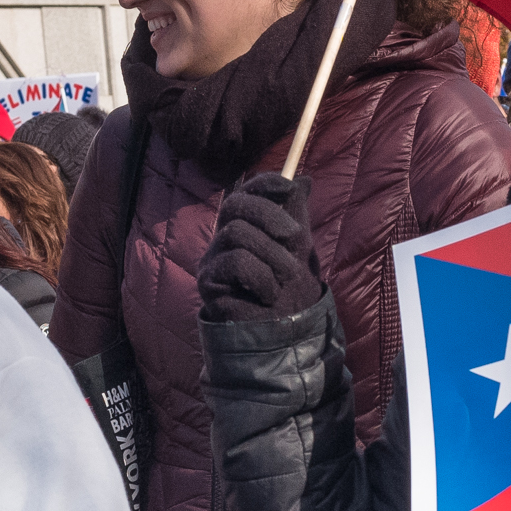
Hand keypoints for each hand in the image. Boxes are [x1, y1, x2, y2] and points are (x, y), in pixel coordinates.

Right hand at [198, 174, 324, 323]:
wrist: (284, 331)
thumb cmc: (291, 290)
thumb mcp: (299, 247)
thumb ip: (297, 214)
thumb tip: (303, 179)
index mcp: (246, 225)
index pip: (247, 191)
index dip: (266, 184)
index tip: (290, 188)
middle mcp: (224, 237)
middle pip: (235, 204)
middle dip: (270, 215)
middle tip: (295, 237)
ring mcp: (212, 258)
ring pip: (236, 233)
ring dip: (272, 255)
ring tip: (286, 277)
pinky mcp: (208, 281)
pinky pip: (234, 262)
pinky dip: (261, 276)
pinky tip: (269, 294)